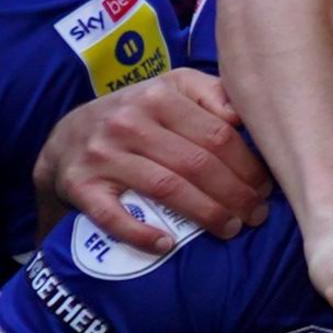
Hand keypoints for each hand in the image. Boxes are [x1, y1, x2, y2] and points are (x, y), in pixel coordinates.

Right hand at [38, 72, 268, 243]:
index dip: (249, 166)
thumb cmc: (137, 115)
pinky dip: (142, 234)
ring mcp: (102, 154)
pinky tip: (168, 244)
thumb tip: (248, 116)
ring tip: (231, 228)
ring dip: (207, 214)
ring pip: (167, 188)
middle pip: (197, 164)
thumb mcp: (172, 88)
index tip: (266, 187)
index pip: (218, 135)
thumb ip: (212, 93)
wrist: (66, 136)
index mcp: (158, 96)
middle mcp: (128, 122)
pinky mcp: (80, 185)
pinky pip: (113, 215)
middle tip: (257, 214)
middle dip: (236, 194)